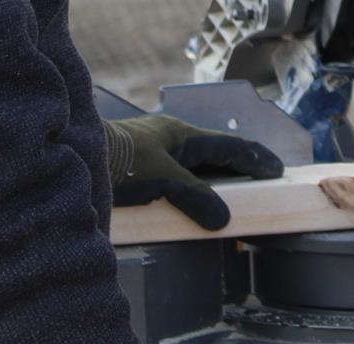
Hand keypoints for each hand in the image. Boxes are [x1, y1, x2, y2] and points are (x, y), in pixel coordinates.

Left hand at [103, 115, 283, 230]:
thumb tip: (224, 219)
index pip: (230, 146)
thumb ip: (195, 197)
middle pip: (215, 153)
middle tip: (263, 179)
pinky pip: (178, 175)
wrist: (76, 155)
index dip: (255, 158)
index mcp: (183, 135)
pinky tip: (193, 198)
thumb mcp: (162, 179)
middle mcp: (172, 139)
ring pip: (196, 164)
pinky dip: (194, 186)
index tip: (277, 169)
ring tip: (234, 192)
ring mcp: (156, 151)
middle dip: (241, 166)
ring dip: (216, 177)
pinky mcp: (140, 166)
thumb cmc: (118, 161)